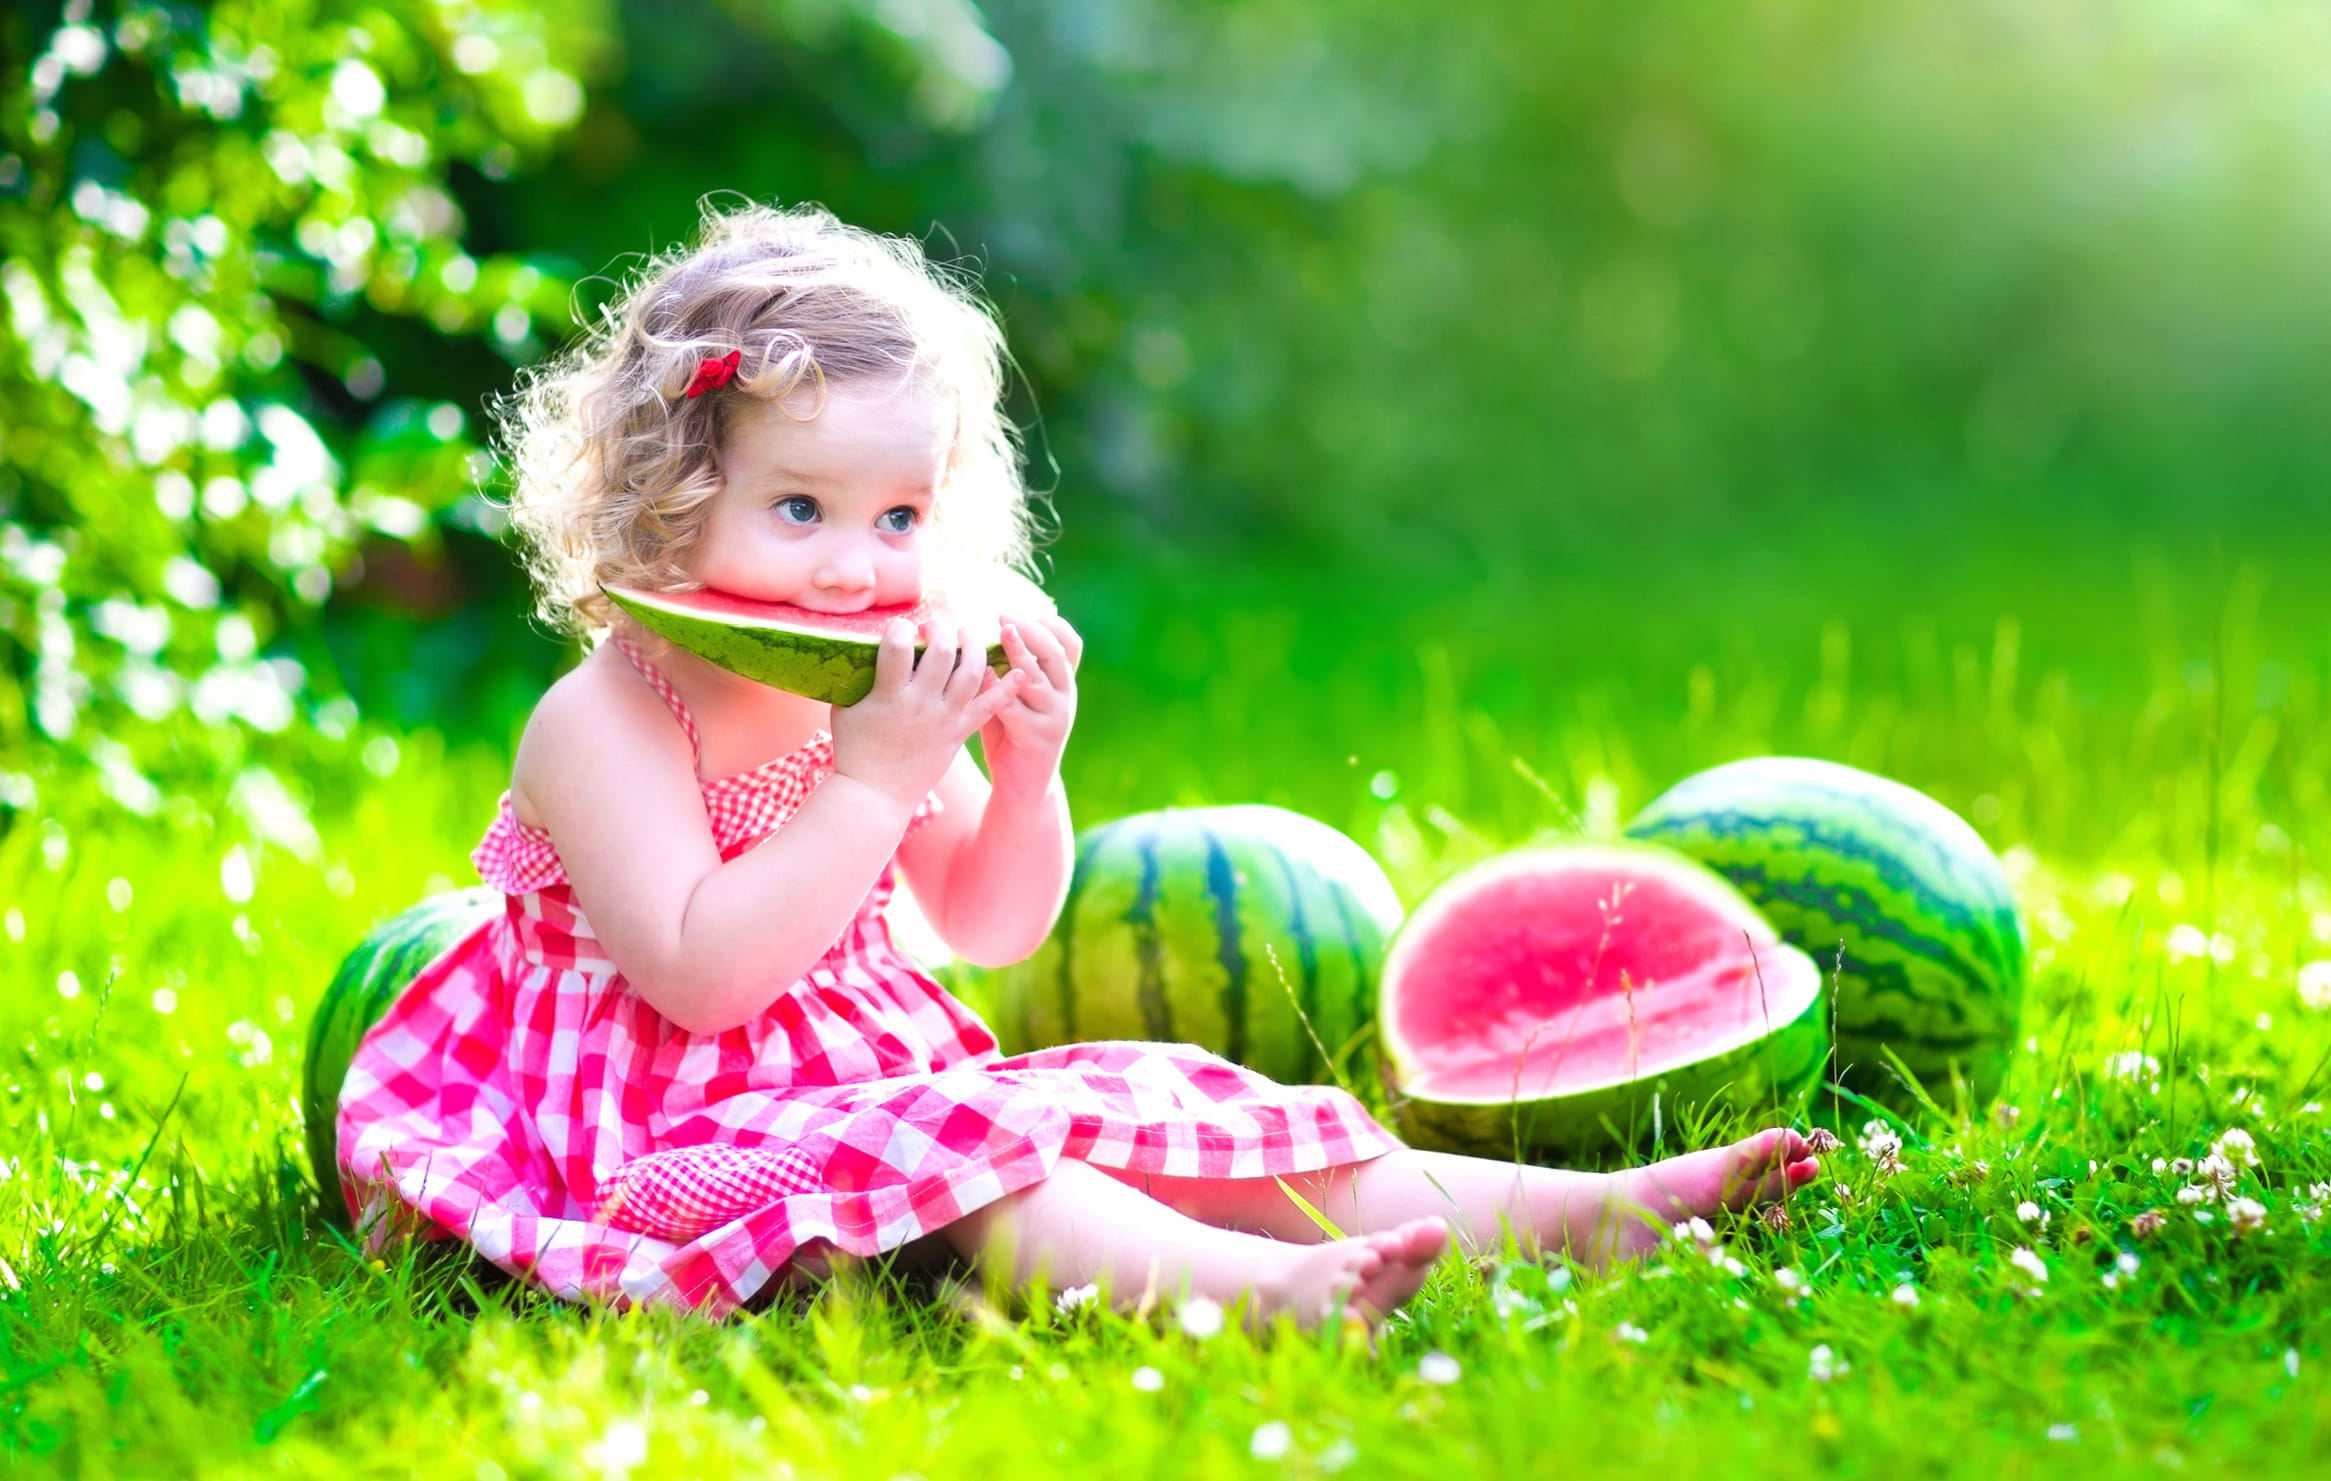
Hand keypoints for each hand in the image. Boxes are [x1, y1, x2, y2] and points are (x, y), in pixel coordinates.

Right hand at [831, 618, 1025, 808]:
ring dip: (973, 646)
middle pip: (942, 653)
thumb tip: (858, 646)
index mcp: (888, 695)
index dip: (899, 628)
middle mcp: (921, 704)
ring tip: (966, 634)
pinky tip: (1019, 670)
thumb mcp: (846, 709)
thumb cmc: (855, 750)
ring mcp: (945, 719)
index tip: (899, 628)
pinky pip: (989, 707)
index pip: (897, 646)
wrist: (876, 796)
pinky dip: (1006, 689)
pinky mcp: (960, 733)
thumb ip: (856, 678)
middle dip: (940, 629)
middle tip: (934, 627)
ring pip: (971, 673)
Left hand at [979, 613, 1081, 799]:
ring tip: (1001, 635)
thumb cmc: (1014, 734)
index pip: (1070, 644)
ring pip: (1037, 679)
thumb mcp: (1020, 697)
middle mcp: (1065, 696)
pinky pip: (1016, 708)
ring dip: (1019, 653)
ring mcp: (1054, 717)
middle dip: (1031, 632)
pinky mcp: (1037, 737)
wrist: (1024, 785)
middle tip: (1005, 619)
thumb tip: (985, 631)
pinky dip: (999, 689)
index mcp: (1063, 683)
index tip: (1025, 612)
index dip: (1052, 624)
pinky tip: (983, 676)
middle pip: (1055, 655)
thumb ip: (1011, 669)